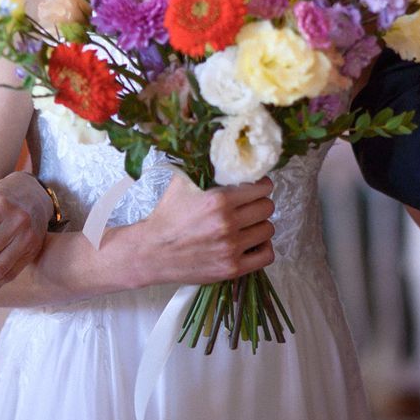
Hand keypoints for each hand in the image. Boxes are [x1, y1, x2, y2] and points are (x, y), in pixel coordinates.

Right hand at [122, 176, 276, 286]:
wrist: (151, 252)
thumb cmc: (166, 216)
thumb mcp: (182, 183)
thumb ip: (203, 168)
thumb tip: (223, 151)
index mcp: (218, 200)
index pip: (261, 188)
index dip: (261, 186)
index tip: (256, 188)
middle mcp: (227, 224)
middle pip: (267, 208)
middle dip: (260, 204)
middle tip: (250, 206)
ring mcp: (231, 248)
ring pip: (268, 230)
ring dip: (260, 225)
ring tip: (248, 225)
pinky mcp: (231, 268)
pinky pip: (266, 256)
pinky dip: (263, 248)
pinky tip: (252, 243)